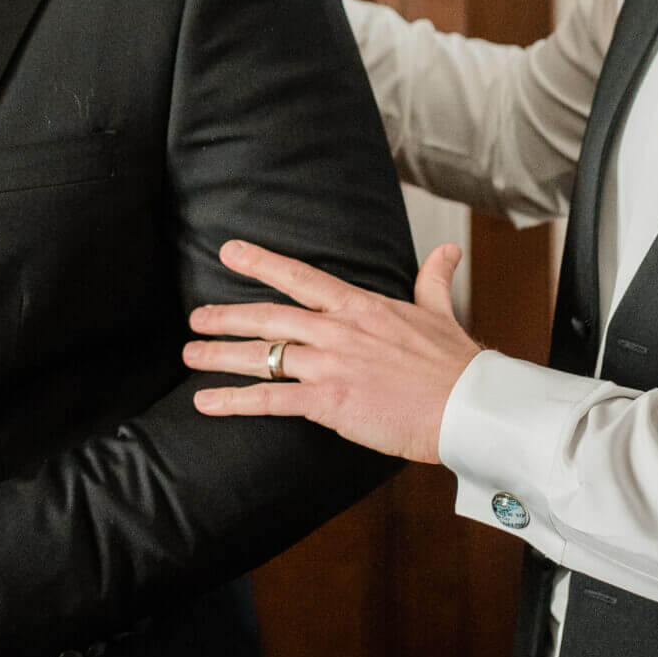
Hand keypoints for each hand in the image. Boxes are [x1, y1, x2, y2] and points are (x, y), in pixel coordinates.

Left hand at [184, 239, 480, 462]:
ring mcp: (330, 364)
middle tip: (196, 318)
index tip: (230, 251)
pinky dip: (234, 401)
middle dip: (226, 316)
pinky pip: (270, 399)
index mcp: (360, 306)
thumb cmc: (456, 363)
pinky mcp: (329, 401)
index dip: (261, 262)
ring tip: (190, 355)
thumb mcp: (440, 313)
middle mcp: (337, 330)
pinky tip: (206, 402)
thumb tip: (448, 251)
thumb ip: (434, 279)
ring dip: (220, 355)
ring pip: (262, 355)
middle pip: (269, 316)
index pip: (300, 277)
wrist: (467, 406)